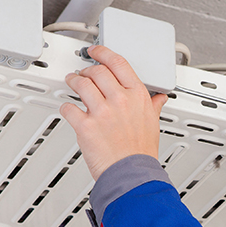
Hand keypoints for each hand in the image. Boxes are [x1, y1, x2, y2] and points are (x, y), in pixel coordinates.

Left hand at [60, 46, 168, 179]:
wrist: (132, 174)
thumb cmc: (141, 153)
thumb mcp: (153, 124)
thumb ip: (153, 106)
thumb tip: (159, 98)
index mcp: (137, 96)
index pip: (118, 63)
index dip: (103, 53)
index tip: (96, 52)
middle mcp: (120, 100)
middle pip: (97, 71)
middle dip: (86, 70)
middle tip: (83, 73)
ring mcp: (102, 112)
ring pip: (80, 84)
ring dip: (73, 81)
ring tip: (71, 82)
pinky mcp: (86, 126)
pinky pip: (69, 107)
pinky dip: (66, 107)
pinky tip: (69, 108)